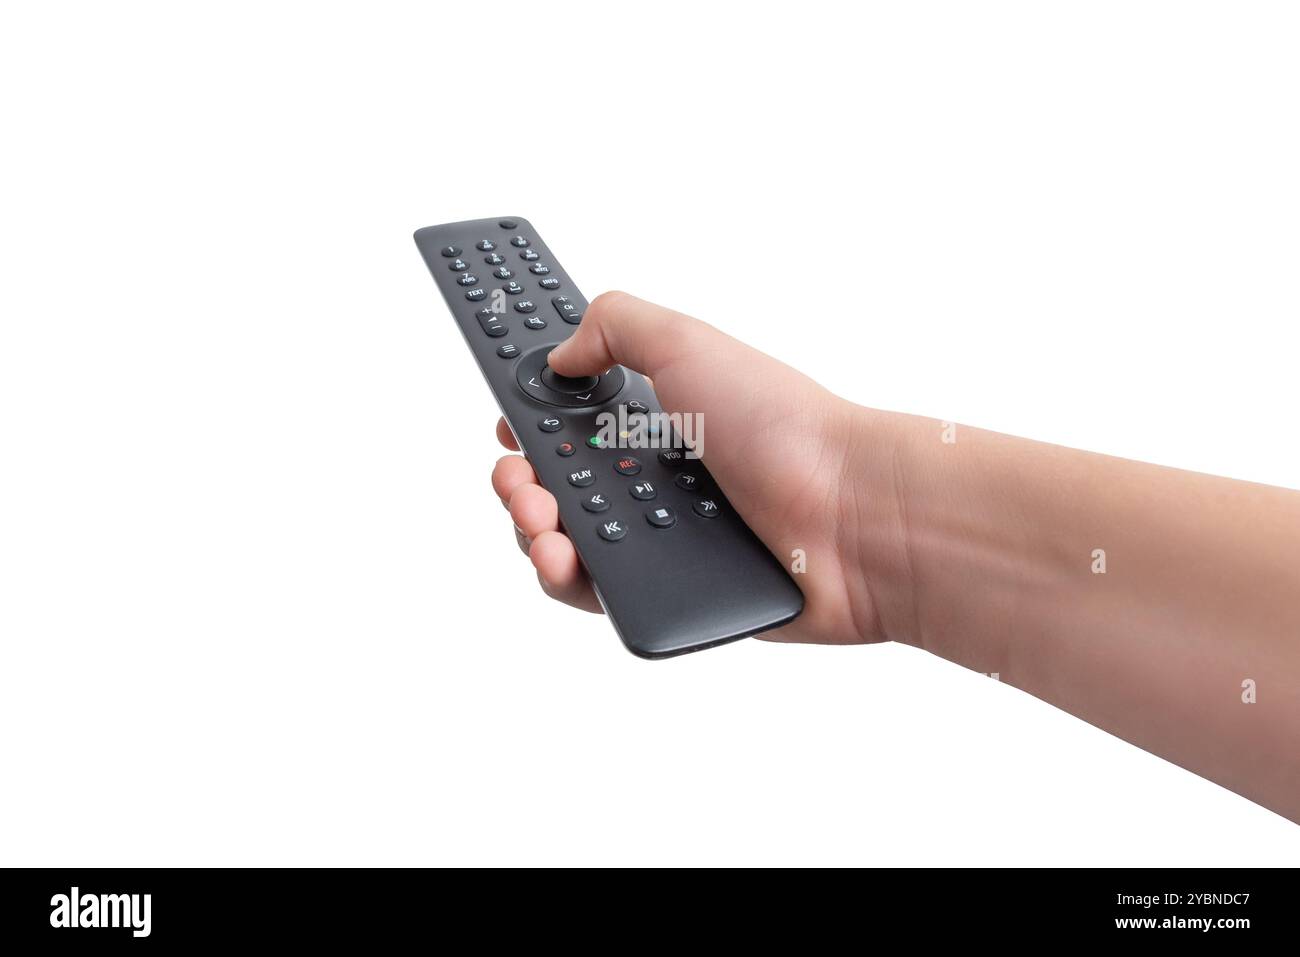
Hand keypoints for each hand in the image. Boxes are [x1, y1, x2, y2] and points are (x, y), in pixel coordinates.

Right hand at [489, 291, 906, 643]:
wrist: (849, 517)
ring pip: (564, 540)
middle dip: (519, 476)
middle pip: (554, 482)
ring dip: (531, 527)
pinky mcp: (666, 593)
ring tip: (543, 520)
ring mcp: (659, 537)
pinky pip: (596, 592)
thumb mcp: (689, 343)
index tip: (507, 417)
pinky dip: (566, 578)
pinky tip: (564, 559)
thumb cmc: (785, 428)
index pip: (571, 419)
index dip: (531, 418)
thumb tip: (559, 353)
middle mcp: (653, 477)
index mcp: (657, 418)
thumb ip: (615, 326)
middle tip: (520, 475)